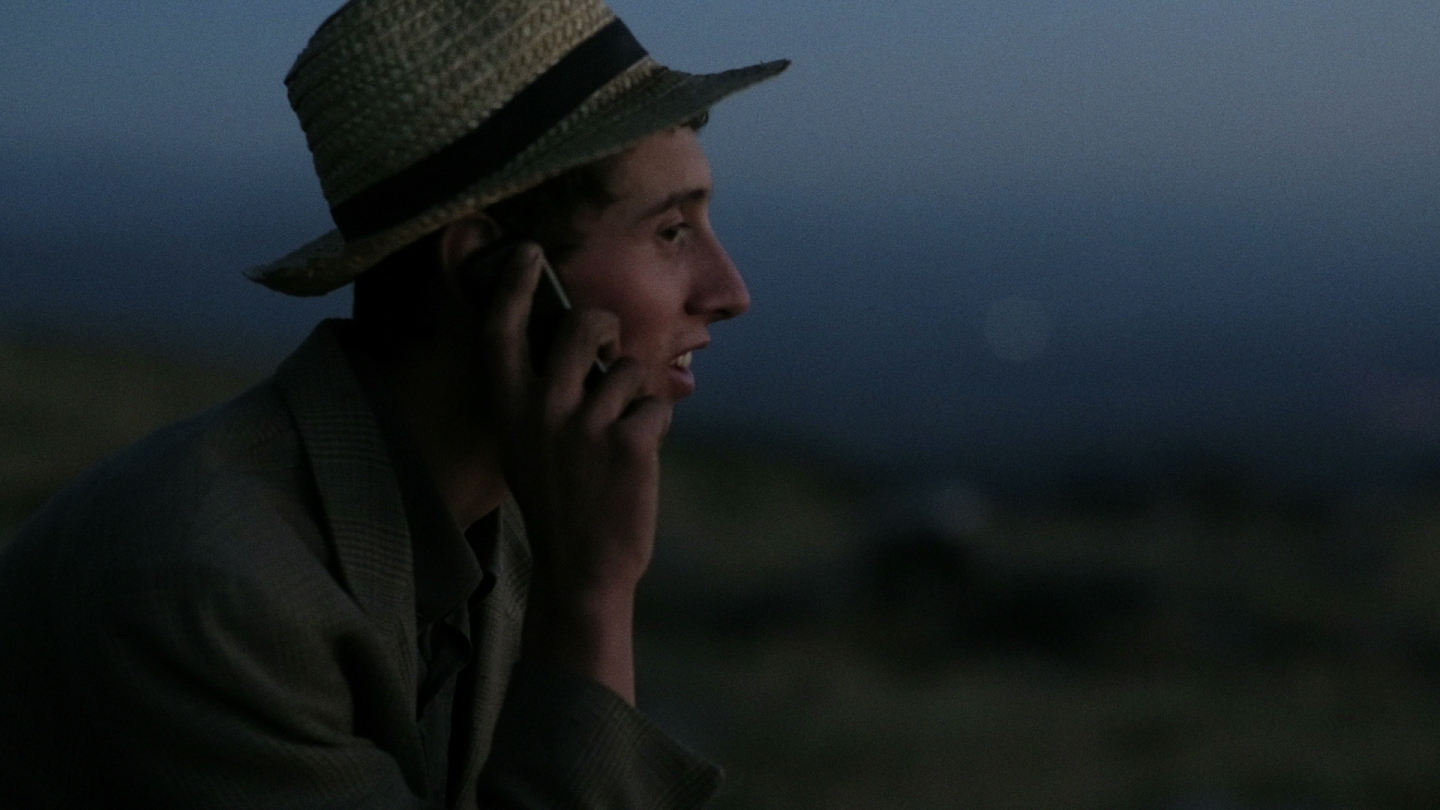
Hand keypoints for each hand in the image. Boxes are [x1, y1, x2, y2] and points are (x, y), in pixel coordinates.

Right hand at [477, 242, 671, 701]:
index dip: (511, 285)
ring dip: (634, 396)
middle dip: (604, 326)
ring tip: (617, 438)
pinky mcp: (627, 441)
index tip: (526, 252)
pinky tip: (635, 459)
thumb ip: (538, 393)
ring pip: (628, 368)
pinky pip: (656, 404)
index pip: (501, 329)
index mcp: (508, 406)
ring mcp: (584, 424)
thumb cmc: (557, 497)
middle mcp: (541, 408)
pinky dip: (654, 427)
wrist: (582, 566)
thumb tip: (575, 340)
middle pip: (580, 325)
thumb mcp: (524, 442)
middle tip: (606, 349)